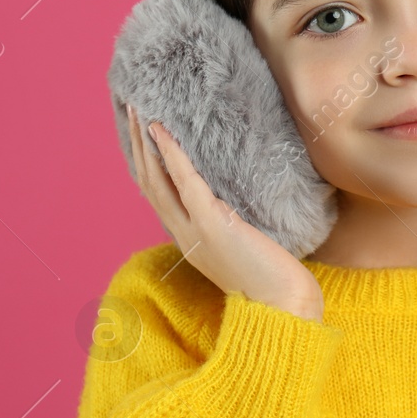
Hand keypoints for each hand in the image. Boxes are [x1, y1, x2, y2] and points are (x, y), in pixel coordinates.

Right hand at [126, 104, 325, 321]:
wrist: (283, 307)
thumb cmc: (274, 278)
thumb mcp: (243, 247)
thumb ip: (232, 225)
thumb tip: (239, 200)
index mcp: (188, 240)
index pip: (158, 196)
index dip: (147, 164)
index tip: (143, 135)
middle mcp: (183, 235)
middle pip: (149, 182)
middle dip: (139, 145)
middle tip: (133, 110)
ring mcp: (194, 230)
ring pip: (157, 180)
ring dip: (147, 143)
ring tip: (142, 111)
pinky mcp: (212, 225)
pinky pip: (185, 183)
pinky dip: (172, 155)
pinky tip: (165, 132)